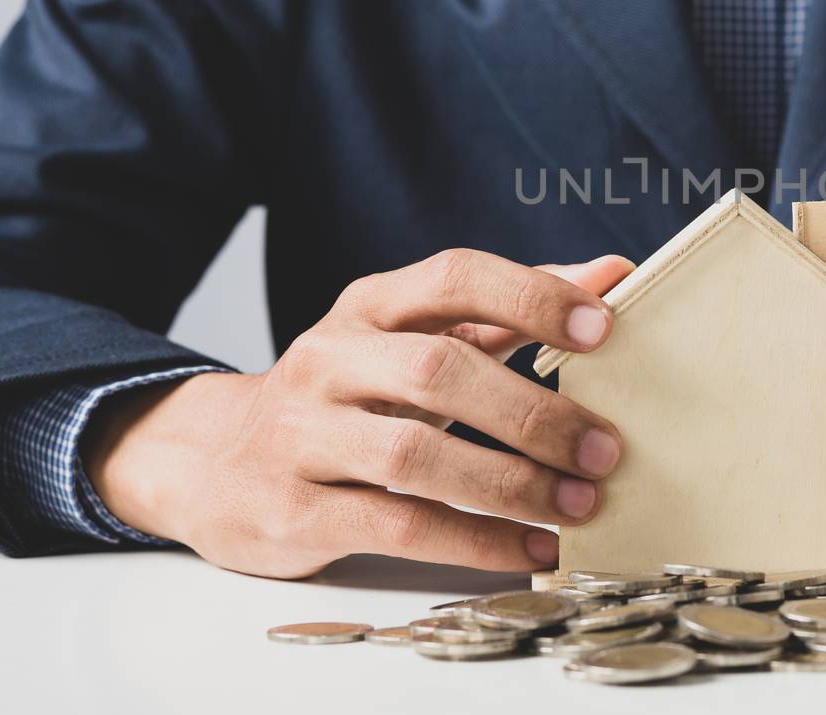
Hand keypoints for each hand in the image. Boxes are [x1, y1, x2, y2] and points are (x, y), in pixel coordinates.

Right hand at [85, 251, 633, 578]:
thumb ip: (507, 311)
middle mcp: (331, 360)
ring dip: (511, 484)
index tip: (603, 326)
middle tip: (605, 448)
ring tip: (580, 505)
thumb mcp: (413, 338)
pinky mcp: (295, 510)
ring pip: (415, 457)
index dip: (528, 296)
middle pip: (438, 371)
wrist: (214, 461)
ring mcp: (304, 435)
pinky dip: (474, 541)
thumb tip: (612, 276)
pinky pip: (397, 527)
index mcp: (369, 306)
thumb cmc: (349, 394)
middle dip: (532, 412)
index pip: (452, 278)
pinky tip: (530, 550)